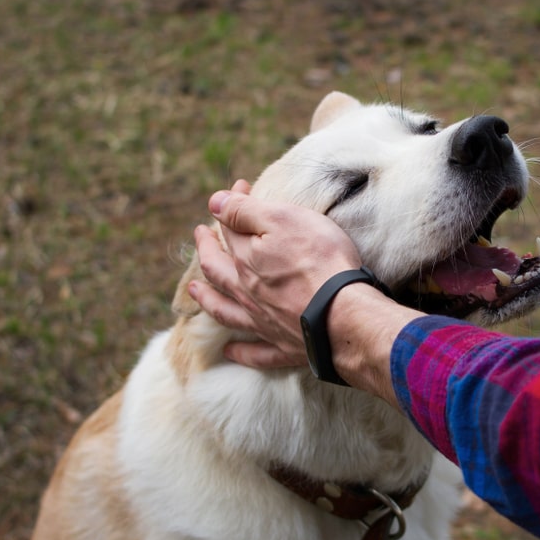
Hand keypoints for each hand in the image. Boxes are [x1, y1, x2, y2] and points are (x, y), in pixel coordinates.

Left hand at [189, 180, 361, 367]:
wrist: (344, 314)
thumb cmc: (320, 261)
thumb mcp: (283, 220)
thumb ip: (244, 211)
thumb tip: (213, 202)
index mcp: (246, 260)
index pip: (230, 228)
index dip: (229, 207)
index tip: (239, 186)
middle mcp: (248, 292)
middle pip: (218, 270)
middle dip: (207, 249)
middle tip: (200, 236)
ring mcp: (264, 321)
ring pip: (226, 310)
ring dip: (208, 299)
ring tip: (195, 291)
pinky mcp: (284, 346)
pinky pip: (256, 353)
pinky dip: (241, 352)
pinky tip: (230, 352)